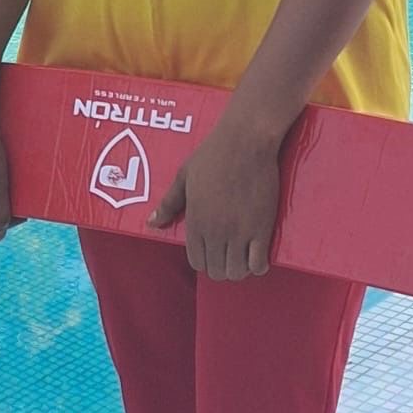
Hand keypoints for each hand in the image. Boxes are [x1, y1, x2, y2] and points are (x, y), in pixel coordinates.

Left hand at [147, 116, 282, 280]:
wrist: (245, 140)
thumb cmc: (213, 154)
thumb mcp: (183, 176)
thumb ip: (168, 203)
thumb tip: (151, 223)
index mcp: (195, 221)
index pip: (196, 261)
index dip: (204, 261)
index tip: (212, 252)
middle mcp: (215, 232)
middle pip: (217, 271)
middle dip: (222, 267)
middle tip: (229, 255)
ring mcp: (239, 232)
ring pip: (237, 271)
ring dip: (240, 268)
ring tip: (244, 256)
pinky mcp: (261, 228)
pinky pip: (259, 263)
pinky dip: (259, 265)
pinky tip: (258, 254)